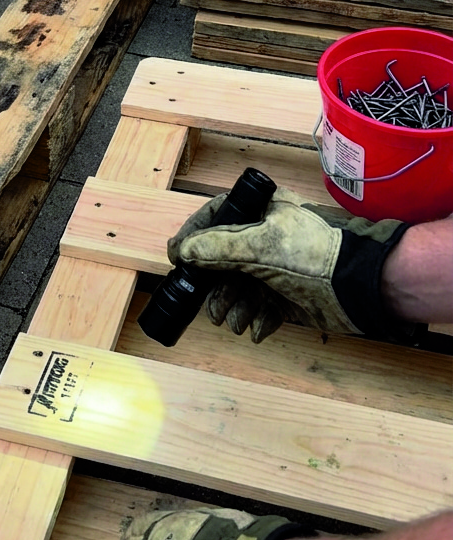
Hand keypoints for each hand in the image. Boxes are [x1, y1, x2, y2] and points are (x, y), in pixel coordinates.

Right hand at [167, 187, 408, 342]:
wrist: (361, 287)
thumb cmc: (313, 255)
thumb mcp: (259, 246)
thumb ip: (218, 247)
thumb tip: (184, 250)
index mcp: (264, 210)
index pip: (217, 216)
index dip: (194, 237)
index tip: (177, 258)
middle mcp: (269, 236)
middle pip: (226, 260)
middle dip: (216, 287)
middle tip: (211, 308)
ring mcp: (280, 266)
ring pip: (243, 287)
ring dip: (235, 308)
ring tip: (235, 323)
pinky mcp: (291, 294)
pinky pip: (263, 307)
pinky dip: (258, 319)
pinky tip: (257, 329)